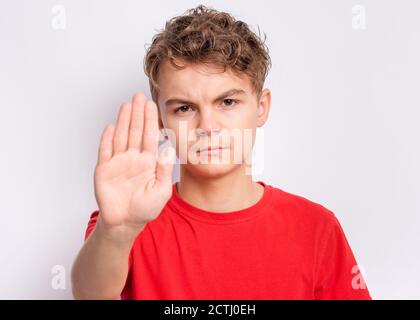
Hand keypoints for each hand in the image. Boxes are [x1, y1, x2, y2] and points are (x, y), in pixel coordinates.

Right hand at [93, 93, 175, 235]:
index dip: (150, 120)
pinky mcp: (104, 169)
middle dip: (137, 114)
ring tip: (127, 104)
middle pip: (135, 131)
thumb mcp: (161, 190)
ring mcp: (118, 162)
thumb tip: (168, 148)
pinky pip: (105, 151)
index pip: (149, 136)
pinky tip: (110, 126)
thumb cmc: (146, 208)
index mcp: (148, 162)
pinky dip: (107, 139)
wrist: (126, 223)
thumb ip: (165, 170)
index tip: (152, 105)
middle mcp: (133, 158)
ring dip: (123, 121)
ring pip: (121, 136)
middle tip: (139, 96)